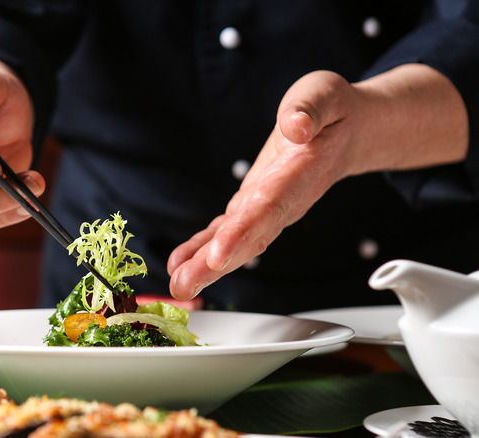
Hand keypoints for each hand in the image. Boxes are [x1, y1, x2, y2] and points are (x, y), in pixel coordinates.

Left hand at [167, 65, 468, 298]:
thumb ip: (311, 109)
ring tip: (178, 284)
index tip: (217, 256)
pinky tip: (180, 263)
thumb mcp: (325, 94)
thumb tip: (296, 126)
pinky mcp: (254, 207)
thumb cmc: (333, 112)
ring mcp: (268, 209)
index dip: (243, 232)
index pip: (269, 207)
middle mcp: (283, 201)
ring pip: (237, 242)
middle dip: (215, 264)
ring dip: (206, 266)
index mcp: (300, 173)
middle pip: (249, 237)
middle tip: (184, 284)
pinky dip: (203, 248)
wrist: (346, 132)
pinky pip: (227, 232)